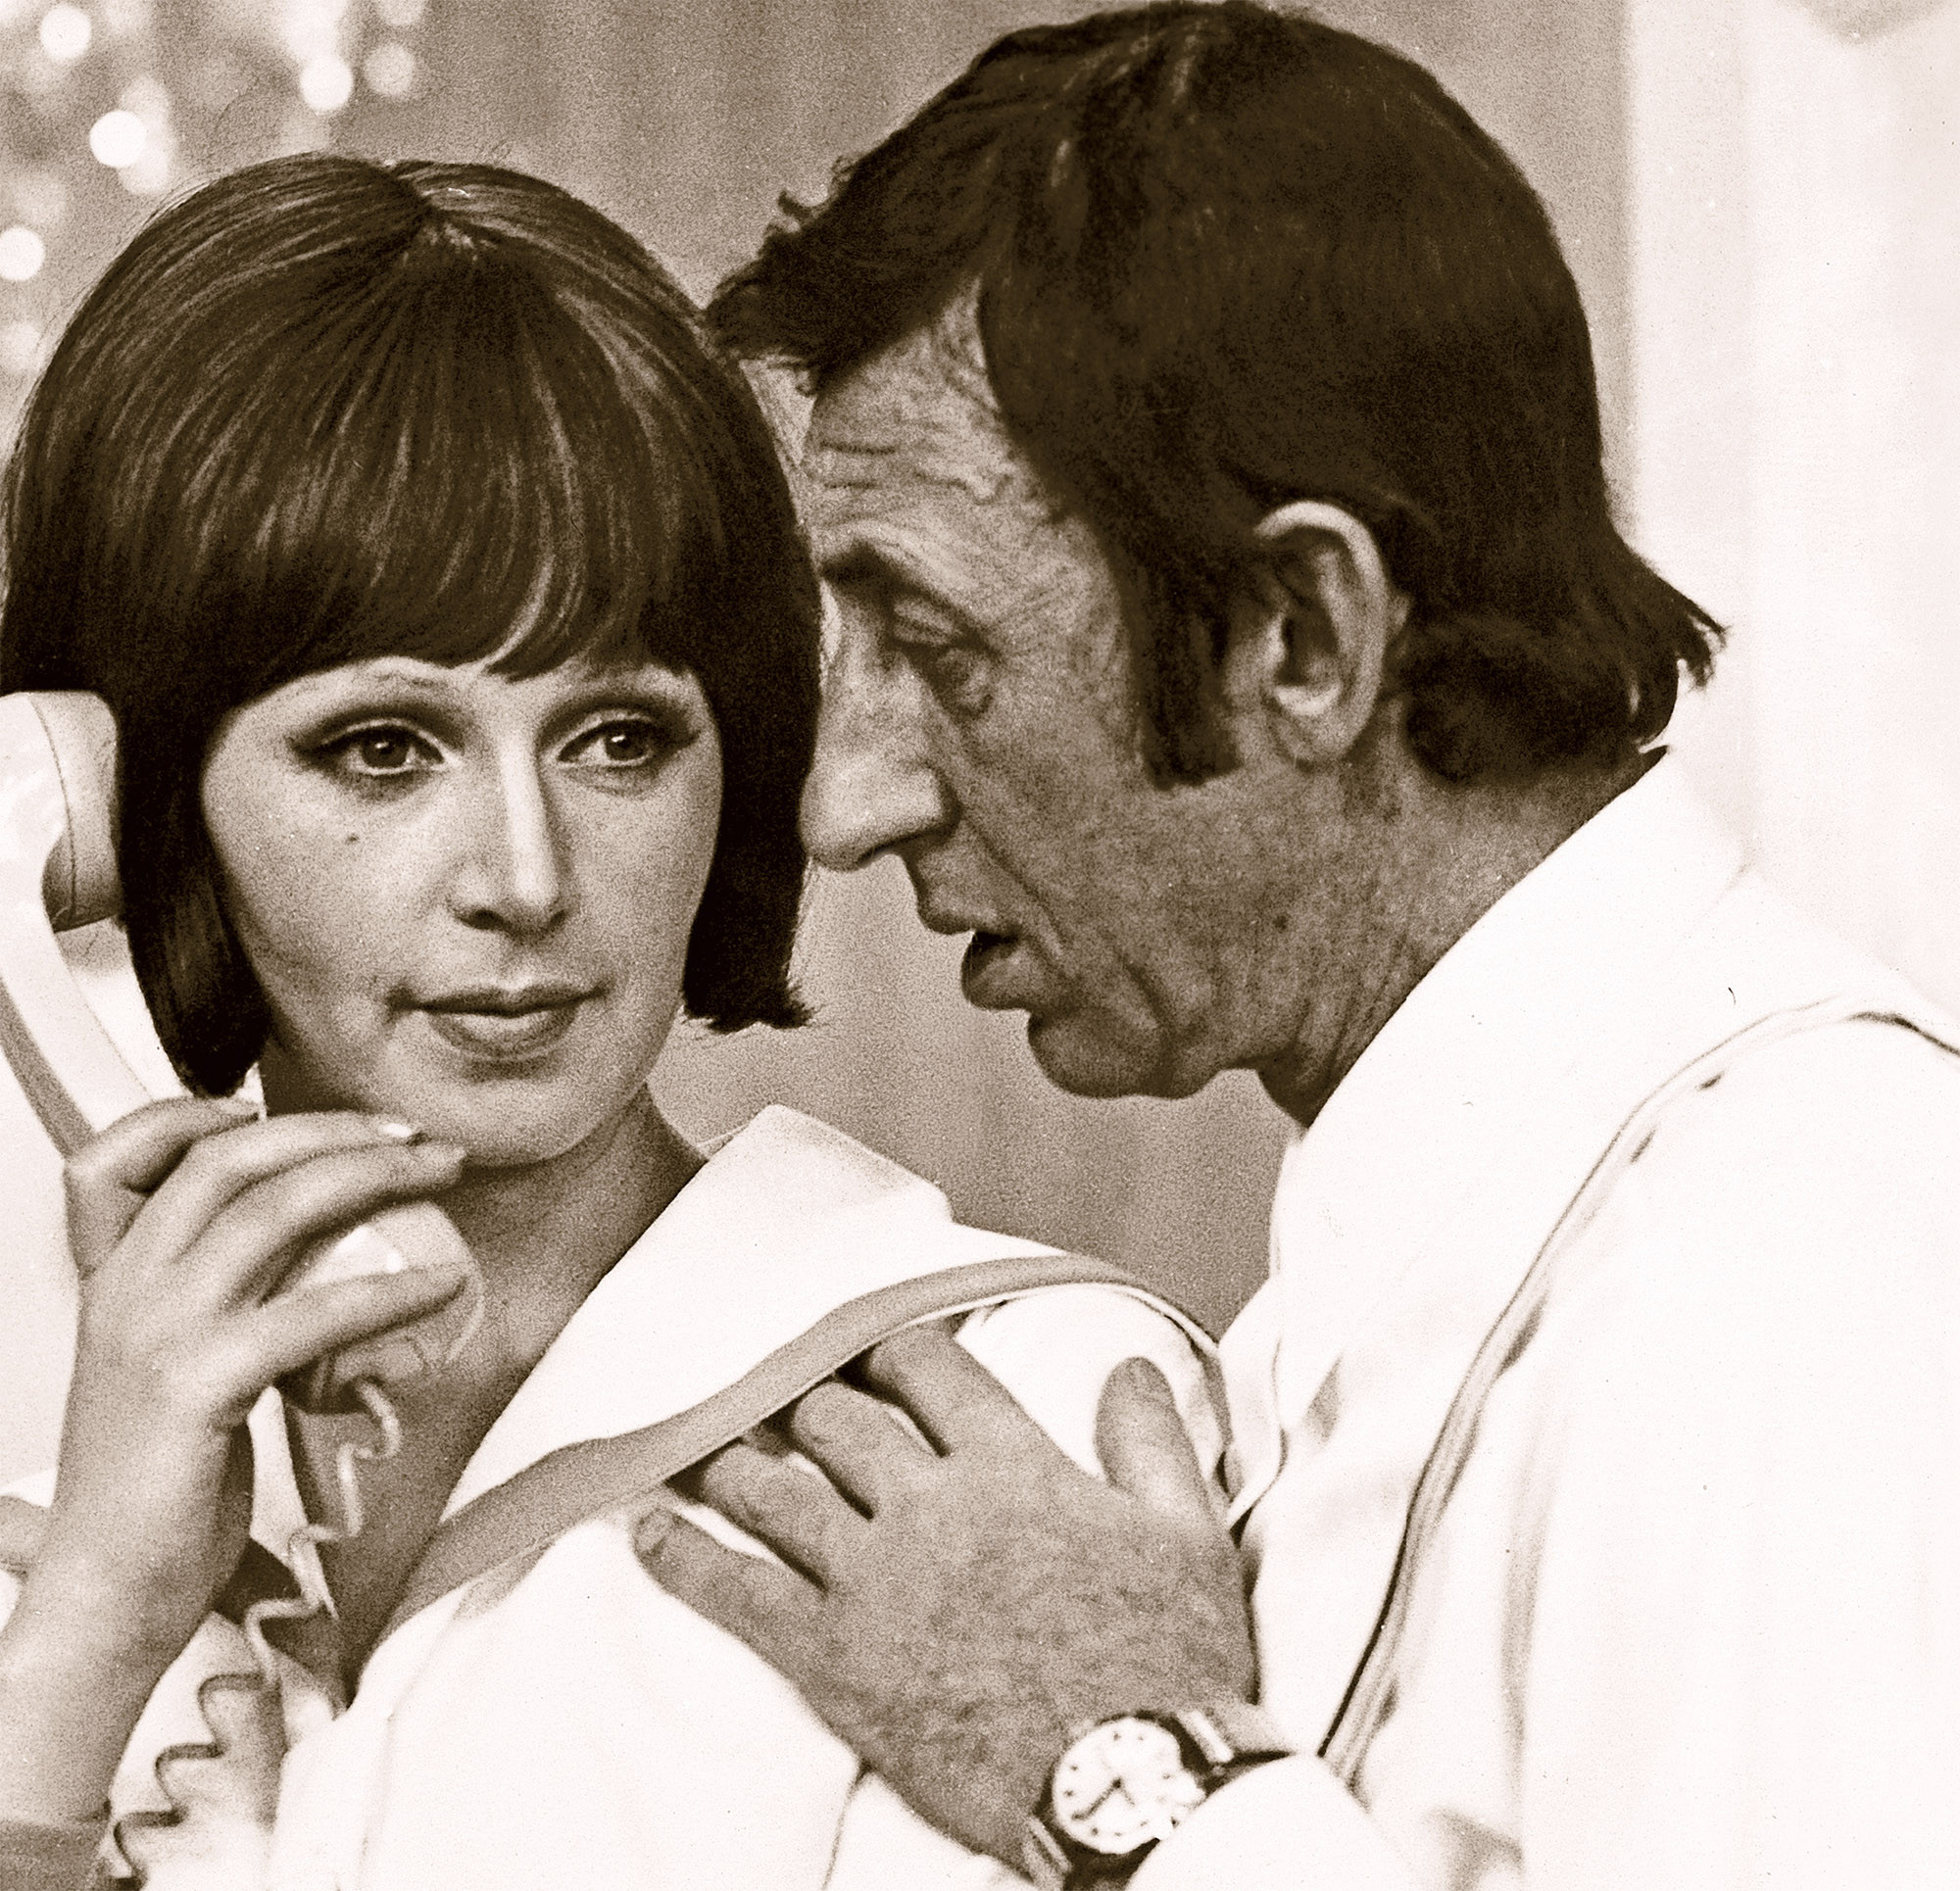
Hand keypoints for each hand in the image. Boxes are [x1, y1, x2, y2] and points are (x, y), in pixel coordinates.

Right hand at [0, 1098, 467, 1822]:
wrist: (110, 1596)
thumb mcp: (167, 1375)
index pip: (113, 1161)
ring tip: (439, 1171)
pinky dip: (391, 1288)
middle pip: (226, 1159)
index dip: (188, 1114)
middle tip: (409, 1133)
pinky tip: (440, 1283)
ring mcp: (156, 1332)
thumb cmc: (157, 1494)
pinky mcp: (197, 1383)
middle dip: (330, 1129)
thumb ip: (217, 1310)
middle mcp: (126, 1292)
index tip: (267, 1105)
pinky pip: (313, 1311)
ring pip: (272, 1210)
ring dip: (374, 1175)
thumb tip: (319, 1260)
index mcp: (112, 1285)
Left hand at [635, 1327, 1253, 1866]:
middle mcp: (932, 1505)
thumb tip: (1129, 1366)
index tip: (874, 1353)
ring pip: (778, 1491)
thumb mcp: (1187, 1535)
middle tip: (791, 1404)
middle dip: (812, 1403)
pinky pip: (737, 1592)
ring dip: (736, 1462)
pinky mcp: (835, 1657)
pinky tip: (648, 1533)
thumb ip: (1152, 1440)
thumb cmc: (1169, 1663)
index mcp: (1013, 1466)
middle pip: (840, 1420)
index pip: (929, 1369)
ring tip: (709, 1448)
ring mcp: (875, 1579)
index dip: (892, 1350)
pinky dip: (683, 1556)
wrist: (1130, 1791)